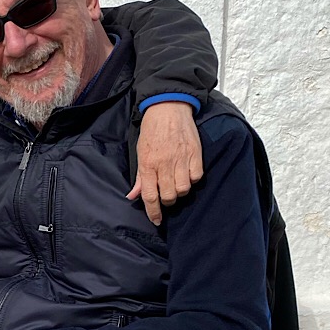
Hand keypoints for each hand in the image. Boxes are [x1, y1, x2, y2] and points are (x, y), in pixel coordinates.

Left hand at [126, 101, 203, 225]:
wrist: (168, 108)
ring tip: (176, 183)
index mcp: (148, 164)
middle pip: (169, 196)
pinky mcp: (196, 153)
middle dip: (167, 201)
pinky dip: (192, 179)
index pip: (150, 196)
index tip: (156, 221)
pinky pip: (197, 177)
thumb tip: (133, 196)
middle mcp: (165, 164)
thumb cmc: (152, 130)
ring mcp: (182, 159)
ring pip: (184, 189)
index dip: (153, 212)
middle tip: (166, 195)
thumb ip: (139, 177)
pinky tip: (187, 173)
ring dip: (180, 191)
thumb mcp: (140, 152)